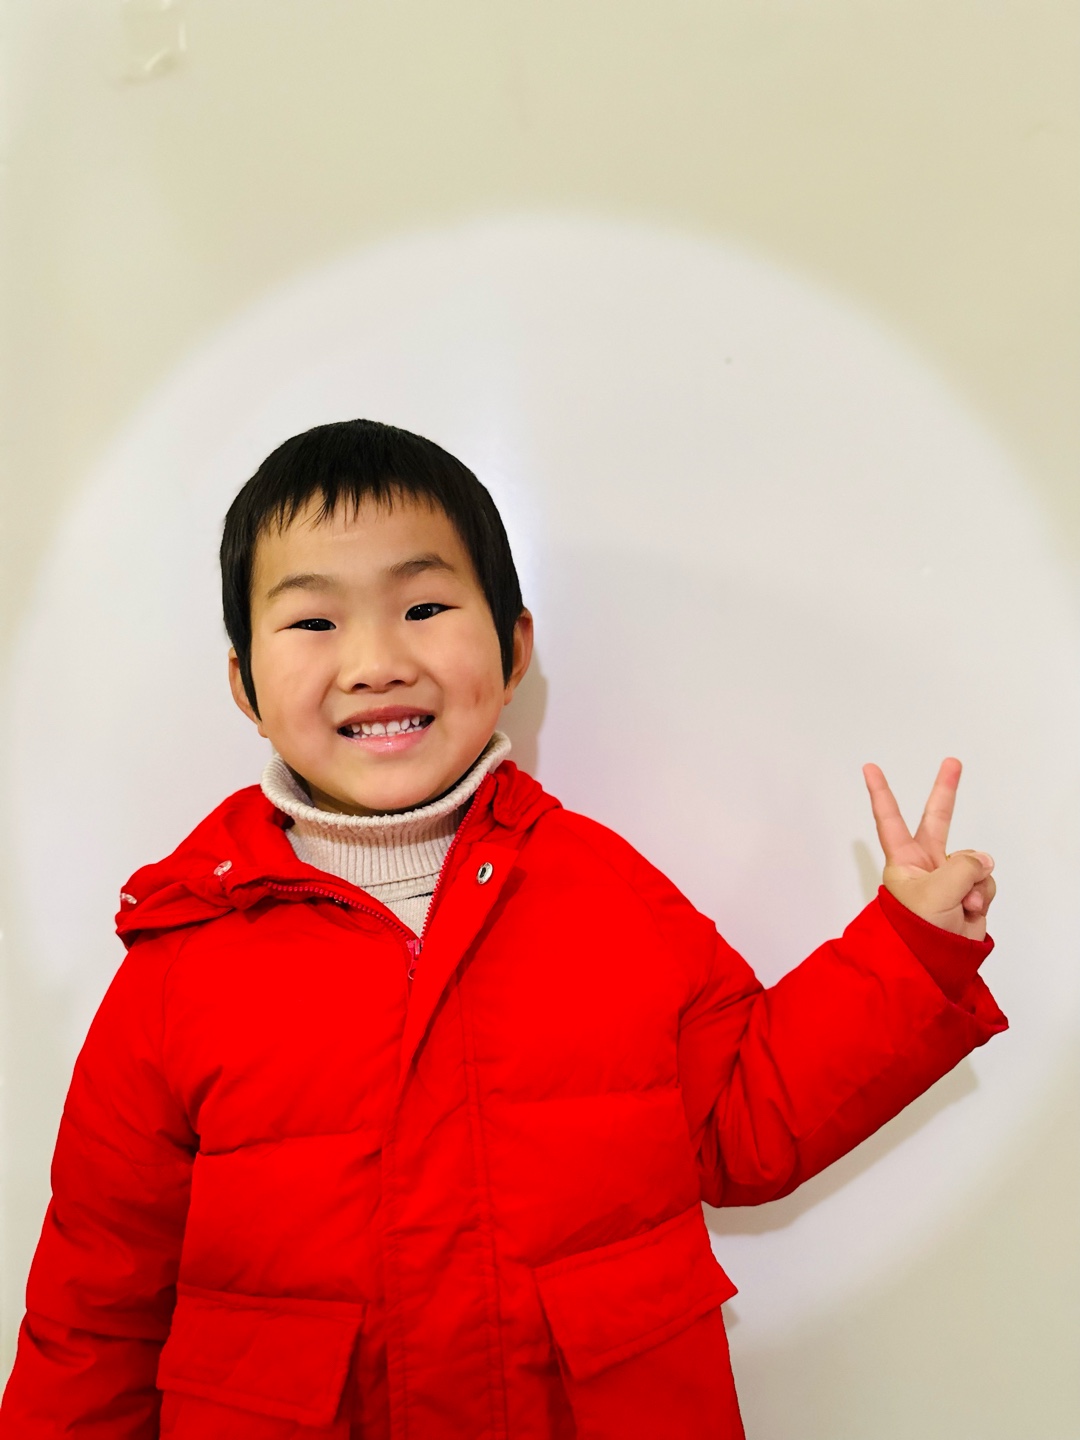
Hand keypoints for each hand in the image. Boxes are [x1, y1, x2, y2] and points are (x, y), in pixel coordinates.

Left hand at [862, 757, 995, 939]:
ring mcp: (948, 877)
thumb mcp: (937, 891)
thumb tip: (982, 860)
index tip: (869, 767)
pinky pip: (984, 880)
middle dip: (946, 792)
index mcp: (904, 860)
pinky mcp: (967, 893)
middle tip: (953, 762)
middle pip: (937, 820)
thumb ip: (963, 866)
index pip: (889, 818)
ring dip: (974, 882)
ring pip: (973, 861)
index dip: (880, 792)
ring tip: (960, 904)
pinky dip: (982, 895)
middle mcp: (925, 864)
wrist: (934, 964)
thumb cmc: (918, 930)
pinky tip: (970, 910)